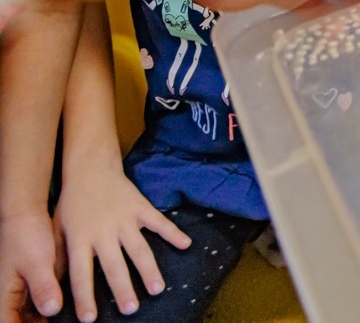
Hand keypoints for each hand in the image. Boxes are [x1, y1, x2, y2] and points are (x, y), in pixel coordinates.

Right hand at [0, 208, 61, 320]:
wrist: (26, 215)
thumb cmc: (26, 237)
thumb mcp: (37, 262)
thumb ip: (43, 287)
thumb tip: (51, 310)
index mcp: (4, 297)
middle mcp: (10, 297)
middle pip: (20, 322)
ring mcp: (21, 292)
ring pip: (30, 316)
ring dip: (43, 319)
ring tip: (65, 321)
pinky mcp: (33, 284)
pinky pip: (40, 303)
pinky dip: (50, 309)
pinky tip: (66, 310)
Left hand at [54, 164, 188, 320]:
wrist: (90, 169)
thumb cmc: (71, 204)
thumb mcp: (56, 230)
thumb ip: (58, 257)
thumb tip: (56, 286)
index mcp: (80, 238)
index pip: (81, 274)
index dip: (85, 297)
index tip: (90, 318)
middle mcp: (104, 231)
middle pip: (114, 265)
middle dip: (123, 289)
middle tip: (132, 309)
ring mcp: (125, 219)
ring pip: (139, 248)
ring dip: (149, 270)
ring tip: (158, 289)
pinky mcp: (141, 206)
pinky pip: (159, 222)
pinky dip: (173, 233)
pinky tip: (186, 244)